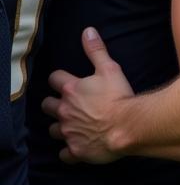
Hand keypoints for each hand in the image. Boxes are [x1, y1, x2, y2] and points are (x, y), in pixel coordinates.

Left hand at [41, 27, 133, 163]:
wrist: (128, 126)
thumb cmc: (120, 96)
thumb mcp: (110, 69)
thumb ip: (96, 50)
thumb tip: (87, 31)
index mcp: (71, 90)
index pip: (54, 79)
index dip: (59, 79)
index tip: (66, 81)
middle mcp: (65, 111)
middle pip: (47, 105)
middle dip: (53, 104)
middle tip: (66, 104)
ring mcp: (68, 132)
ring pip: (53, 130)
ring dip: (60, 127)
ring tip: (72, 125)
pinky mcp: (75, 150)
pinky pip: (64, 154)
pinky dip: (68, 150)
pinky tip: (76, 146)